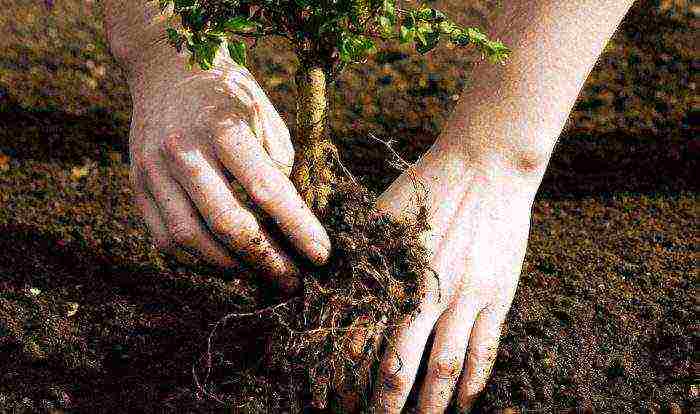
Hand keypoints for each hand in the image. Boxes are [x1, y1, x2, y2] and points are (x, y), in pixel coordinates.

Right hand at [126, 48, 329, 292]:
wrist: (166, 68)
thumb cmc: (227, 93)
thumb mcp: (264, 114)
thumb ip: (279, 164)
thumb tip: (291, 219)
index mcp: (222, 126)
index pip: (267, 190)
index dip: (298, 227)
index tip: (321, 255)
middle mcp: (183, 150)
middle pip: (227, 222)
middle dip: (266, 260)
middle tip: (293, 280)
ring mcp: (153, 170)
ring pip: (190, 239)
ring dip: (231, 267)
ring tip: (261, 275)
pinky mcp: (137, 186)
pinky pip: (165, 240)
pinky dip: (197, 261)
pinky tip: (225, 264)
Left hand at [351, 142, 536, 411]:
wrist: (486, 164)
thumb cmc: (427, 184)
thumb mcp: (381, 214)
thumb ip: (359, 253)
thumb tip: (328, 285)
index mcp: (392, 273)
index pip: (361, 338)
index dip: (346, 372)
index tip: (336, 396)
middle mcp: (426, 294)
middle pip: (400, 364)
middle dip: (384, 403)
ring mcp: (466, 297)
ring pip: (445, 368)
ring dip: (431, 404)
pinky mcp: (497, 296)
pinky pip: (485, 350)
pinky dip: (475, 383)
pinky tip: (467, 405)